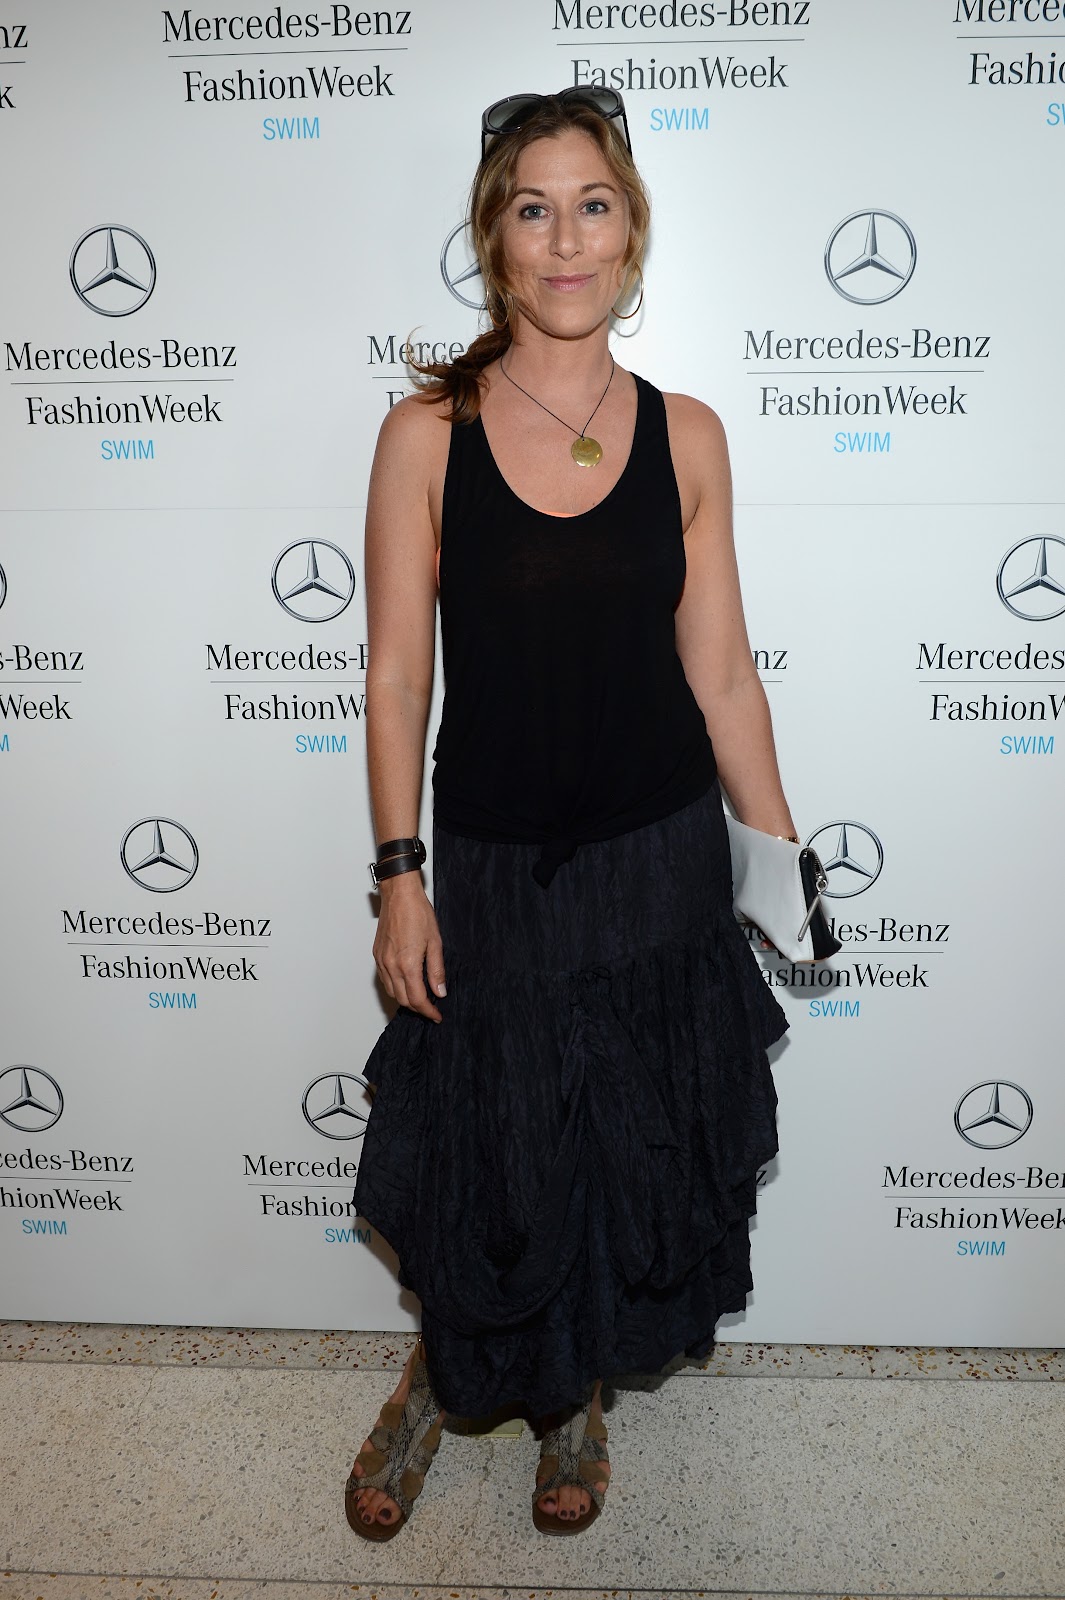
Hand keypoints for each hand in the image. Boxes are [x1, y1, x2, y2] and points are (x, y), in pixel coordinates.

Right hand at [372, 874, 447, 1022]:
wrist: (399, 895)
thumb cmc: (418, 913)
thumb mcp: (435, 942)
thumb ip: (437, 970)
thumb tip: (440, 992)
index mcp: (407, 964)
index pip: (417, 999)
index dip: (428, 1011)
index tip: (437, 1015)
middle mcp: (391, 966)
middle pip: (403, 1000)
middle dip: (418, 1009)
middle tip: (431, 1008)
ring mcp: (382, 961)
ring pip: (392, 992)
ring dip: (405, 1000)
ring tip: (420, 998)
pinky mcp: (377, 955)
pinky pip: (384, 980)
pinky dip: (395, 987)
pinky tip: (406, 983)